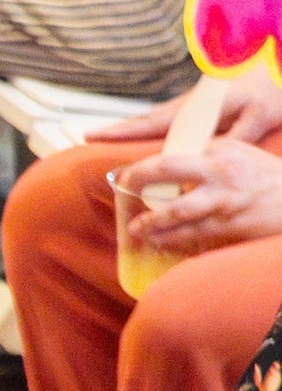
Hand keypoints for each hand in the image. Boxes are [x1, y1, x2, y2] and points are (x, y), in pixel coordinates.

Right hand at [97, 73, 281, 144]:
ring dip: (128, 128)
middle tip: (86, 137)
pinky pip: (164, 121)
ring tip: (104, 138)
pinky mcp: (195, 110)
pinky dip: (145, 127)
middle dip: (116, 129)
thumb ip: (233, 136)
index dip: (123, 131)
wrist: (271, 68)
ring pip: (152, 120)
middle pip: (144, 120)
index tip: (95, 135)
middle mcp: (187, 107)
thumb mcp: (257, 117)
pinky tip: (141, 135)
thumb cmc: (266, 92)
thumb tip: (210, 153)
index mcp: (196, 108)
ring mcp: (189, 107)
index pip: (152, 122)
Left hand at [125, 138, 281, 252]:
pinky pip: (196, 233)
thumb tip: (171, 162)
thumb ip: (207, 154)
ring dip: (151, 221)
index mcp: (218, 149)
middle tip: (122, 190)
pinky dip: (174, 238)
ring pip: (177, 210)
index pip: (172, 151)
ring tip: (136, 229)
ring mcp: (224, 199)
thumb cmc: (268, 177)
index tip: (126, 174)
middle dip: (137, 179)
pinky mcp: (232, 224)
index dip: (144, 164)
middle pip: (166, 170)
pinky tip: (161, 241)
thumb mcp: (238, 153)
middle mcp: (218, 170)